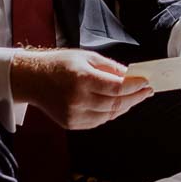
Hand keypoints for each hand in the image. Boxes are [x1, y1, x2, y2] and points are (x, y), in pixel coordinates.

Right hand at [9, 48, 152, 129]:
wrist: (33, 79)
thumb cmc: (59, 64)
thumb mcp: (87, 57)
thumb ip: (110, 68)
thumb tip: (131, 74)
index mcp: (82, 79)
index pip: (117, 87)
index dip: (135, 86)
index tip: (147, 82)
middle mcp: (78, 99)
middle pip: (116, 103)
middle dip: (135, 97)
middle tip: (147, 90)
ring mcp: (74, 114)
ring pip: (109, 115)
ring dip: (125, 106)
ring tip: (135, 97)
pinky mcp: (72, 124)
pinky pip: (99, 121)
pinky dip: (111, 113)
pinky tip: (118, 105)